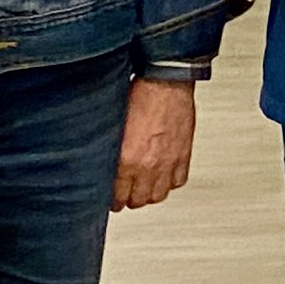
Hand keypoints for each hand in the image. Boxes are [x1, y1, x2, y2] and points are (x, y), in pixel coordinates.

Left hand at [112, 78, 195, 211]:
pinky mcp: (184, 155)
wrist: (166, 82)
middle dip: (129, 199)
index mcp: (126, 160)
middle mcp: (148, 165)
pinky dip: (170, 182)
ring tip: (144, 187)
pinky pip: (178, 182)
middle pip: (137, 201)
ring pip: (158, 196)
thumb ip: (110, 152)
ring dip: (150, 194)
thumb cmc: (140, 96)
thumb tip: (101, 166)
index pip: (116, 197)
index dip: (111, 200)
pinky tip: (163, 175)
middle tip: (126, 193)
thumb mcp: (114, 126)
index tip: (110, 198)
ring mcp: (168, 162)